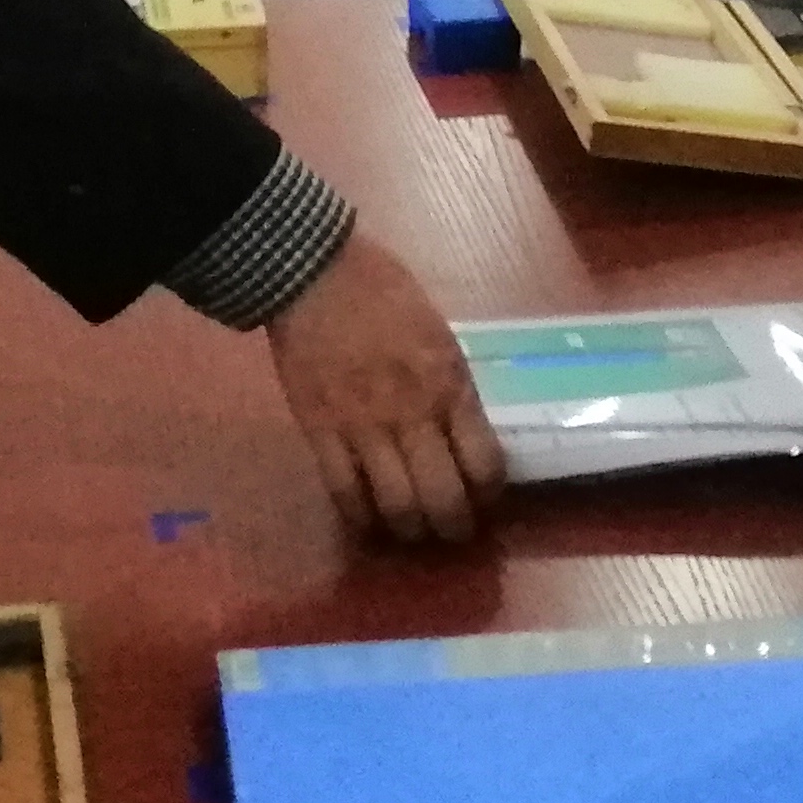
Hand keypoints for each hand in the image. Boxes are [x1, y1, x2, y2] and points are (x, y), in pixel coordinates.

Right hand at [262, 232, 505, 544]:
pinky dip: (359, 515)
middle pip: (443, 499)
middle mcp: (413, 415)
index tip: (484, 497)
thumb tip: (461, 430)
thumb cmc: (383, 291)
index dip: (489, 494)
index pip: (484, 464)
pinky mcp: (320, 432)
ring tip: (411, 530)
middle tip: (452, 530)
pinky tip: (367, 518)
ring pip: (396, 507)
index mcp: (450, 384)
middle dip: (454, 527)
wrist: (314, 273)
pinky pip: (344, 493)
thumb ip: (450, 385)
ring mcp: (364, 428)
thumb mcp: (438, 333)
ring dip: (409, 529)